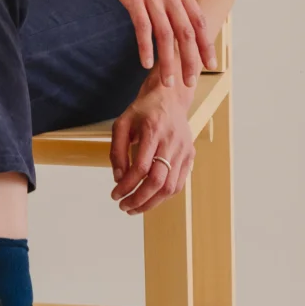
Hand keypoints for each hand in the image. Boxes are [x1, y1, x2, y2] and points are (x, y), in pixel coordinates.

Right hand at [85, 0, 214, 87]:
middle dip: (189, 60)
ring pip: (166, 35)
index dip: (205, 43)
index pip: (198, 19)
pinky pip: (142, 26)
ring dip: (168, 61)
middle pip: (186, 32)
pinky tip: (145, 62)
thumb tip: (173, 6)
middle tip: (189, 81)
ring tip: (167, 81)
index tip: (208, 63)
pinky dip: (145, 46)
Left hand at [109, 74, 195, 214]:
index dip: (127, 185)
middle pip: (158, 181)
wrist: (169, 97)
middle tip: (124, 207)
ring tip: (135, 208)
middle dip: (139, 199)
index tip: (114, 194)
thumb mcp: (122, 123)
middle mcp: (171, 141)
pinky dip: (164, 196)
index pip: (141, 167)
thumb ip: (117, 150)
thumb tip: (118, 178)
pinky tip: (150, 198)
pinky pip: (179, 183)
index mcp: (152, 130)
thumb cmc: (142, 111)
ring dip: (151, 202)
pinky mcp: (190, 156)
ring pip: (170, 187)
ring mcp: (184, 150)